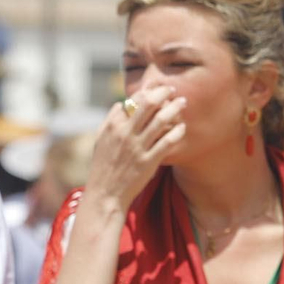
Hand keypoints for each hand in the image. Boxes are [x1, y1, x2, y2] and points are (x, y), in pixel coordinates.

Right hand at [84, 84, 187, 213]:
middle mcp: (125, 134)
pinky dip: (178, 131)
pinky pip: (168, 141)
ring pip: (161, 120)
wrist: (105, 193)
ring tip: (182, 102)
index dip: (147, 91)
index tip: (156, 89)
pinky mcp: (148, 161)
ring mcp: (137, 147)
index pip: (132, 101)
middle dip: (163, 93)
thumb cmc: (103, 166)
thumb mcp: (100, 140)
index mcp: (112, 126)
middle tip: (172, 90)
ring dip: (174, 108)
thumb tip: (121, 104)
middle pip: (148, 104)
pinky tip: (183, 127)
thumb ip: (110, 121)